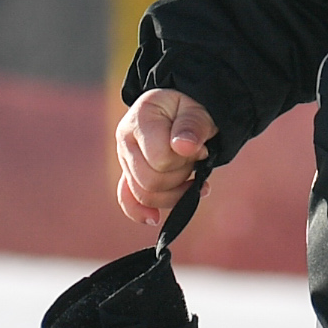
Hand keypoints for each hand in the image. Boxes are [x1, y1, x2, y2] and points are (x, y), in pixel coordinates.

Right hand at [114, 89, 214, 226]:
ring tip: (191, 176)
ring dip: (175, 192)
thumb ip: (192, 126)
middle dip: (181, 176)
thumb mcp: (198, 110)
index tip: (201, 148)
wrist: (182, 110)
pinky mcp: (130, 174)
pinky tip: (155, 218)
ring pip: (145, 195)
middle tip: (196, 160)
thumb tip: (184, 148)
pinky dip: (140, 212)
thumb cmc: (190, 109)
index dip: (186, 160)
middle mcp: (126, 141)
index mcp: (139, 119)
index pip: (160, 159)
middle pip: (150, 181)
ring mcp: (126, 159)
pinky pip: (128, 199)